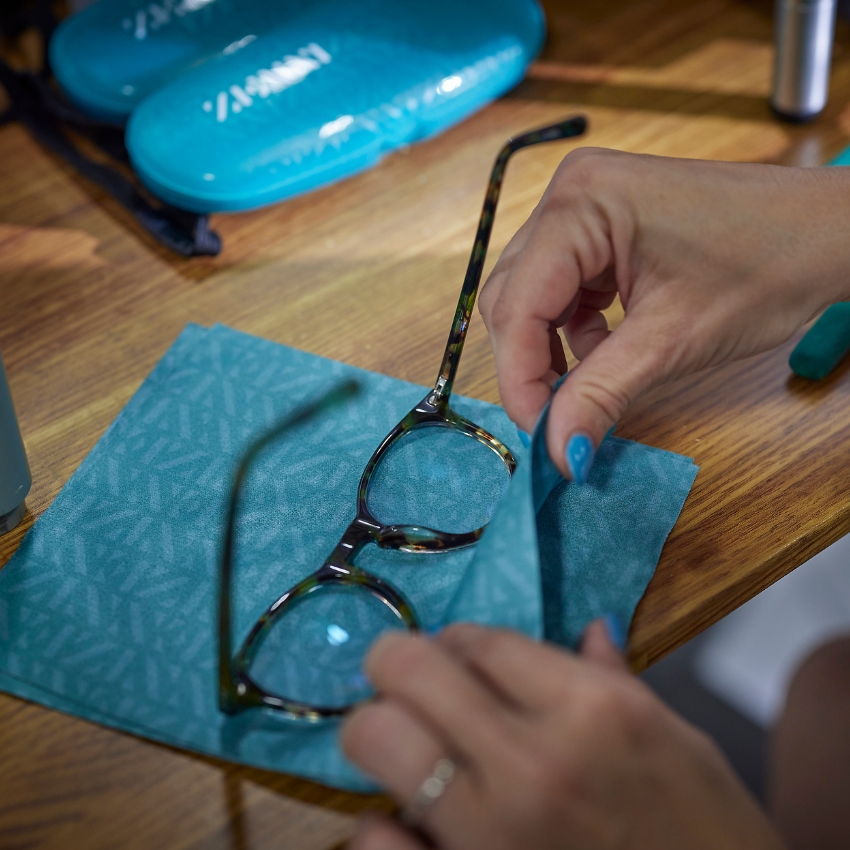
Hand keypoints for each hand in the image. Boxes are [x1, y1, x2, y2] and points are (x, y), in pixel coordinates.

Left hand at [341, 622, 783, 849]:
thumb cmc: (704, 830)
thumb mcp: (675, 741)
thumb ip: (615, 678)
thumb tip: (590, 628)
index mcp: (592, 710)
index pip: (479, 640)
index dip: (455, 641)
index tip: (454, 656)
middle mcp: (534, 763)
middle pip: (409, 670)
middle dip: (394, 663)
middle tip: (406, 682)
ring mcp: (491, 834)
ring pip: (375, 739)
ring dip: (379, 731)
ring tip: (405, 744)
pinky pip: (374, 840)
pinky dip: (379, 825)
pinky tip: (407, 823)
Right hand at [478, 149, 849, 478]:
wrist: (827, 235)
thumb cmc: (768, 265)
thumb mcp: (672, 340)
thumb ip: (601, 394)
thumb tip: (561, 453)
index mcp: (581, 203)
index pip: (517, 304)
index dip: (520, 377)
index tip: (540, 434)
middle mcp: (570, 194)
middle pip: (514, 298)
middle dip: (530, 365)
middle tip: (555, 420)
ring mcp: (585, 206)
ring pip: (532, 295)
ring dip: (549, 349)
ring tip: (583, 387)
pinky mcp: (601, 225)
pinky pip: (562, 287)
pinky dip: (572, 330)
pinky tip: (602, 352)